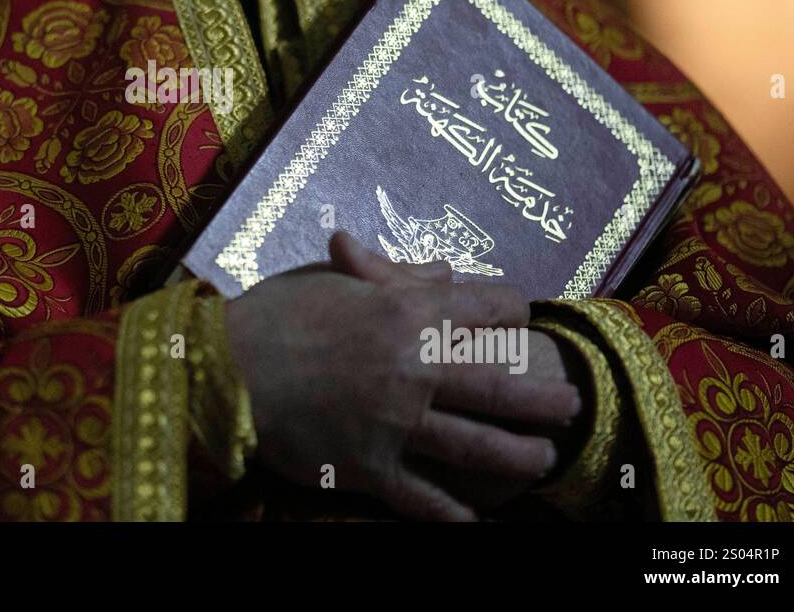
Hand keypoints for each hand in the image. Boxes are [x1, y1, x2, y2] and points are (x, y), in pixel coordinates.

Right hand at [224, 232, 581, 519]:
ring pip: (479, 446)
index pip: (488, 307)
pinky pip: (426, 499)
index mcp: (408, 311)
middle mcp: (414, 366)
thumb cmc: (273, 314)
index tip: (521, 319)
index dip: (512, 311)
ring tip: (543, 461)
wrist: (223, 369)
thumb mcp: (333, 281)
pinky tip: (478, 524)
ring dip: (520, 457)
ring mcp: (396, 421)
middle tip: (570, 404)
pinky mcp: (371, 466)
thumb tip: (442, 269)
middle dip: (544, 397)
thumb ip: (394, 276)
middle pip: (501, 384)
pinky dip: (456, 517)